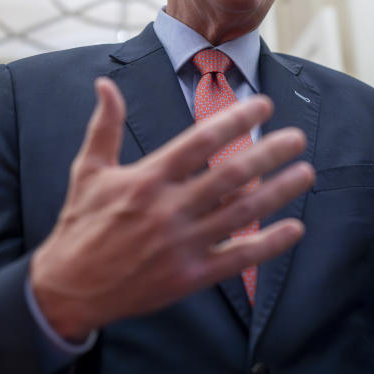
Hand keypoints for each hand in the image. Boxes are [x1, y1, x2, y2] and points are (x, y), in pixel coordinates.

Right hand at [30, 77, 313, 340]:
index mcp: (147, 178)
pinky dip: (269, 244)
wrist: (68, 289)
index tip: (263, 104)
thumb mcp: (87, 171)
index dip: (236, 119)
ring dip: (279, 192)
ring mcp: (181, 244)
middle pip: (231, 175)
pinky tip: (294, 229)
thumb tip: (104, 83)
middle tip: (297, 137)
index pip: (200, 140)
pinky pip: (238, 258)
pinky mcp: (189, 276)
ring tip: (306, 173)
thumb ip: (103, 125)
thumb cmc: (80, 224)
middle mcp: (168, 209)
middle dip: (269, 152)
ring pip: (242, 214)